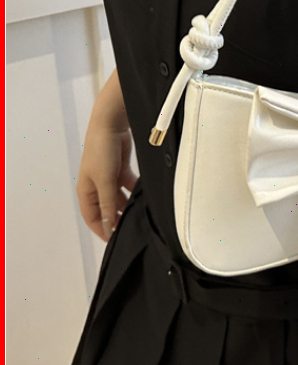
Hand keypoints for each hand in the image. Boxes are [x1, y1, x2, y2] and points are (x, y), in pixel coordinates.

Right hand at [77, 118, 137, 242]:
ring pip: (119, 198)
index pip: (93, 217)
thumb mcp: (104, 180)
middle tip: (132, 227)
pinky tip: (144, 196)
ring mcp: (109, 178)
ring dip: (128, 205)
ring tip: (140, 213)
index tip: (115, 239)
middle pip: (107, 209)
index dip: (102, 229)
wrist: (111, 125)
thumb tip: (107, 225)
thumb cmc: (101, 150)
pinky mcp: (121, 169)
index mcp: (86, 191)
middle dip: (117, 218)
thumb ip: (108, 203)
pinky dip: (134, 191)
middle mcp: (96, 186)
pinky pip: (128, 185)